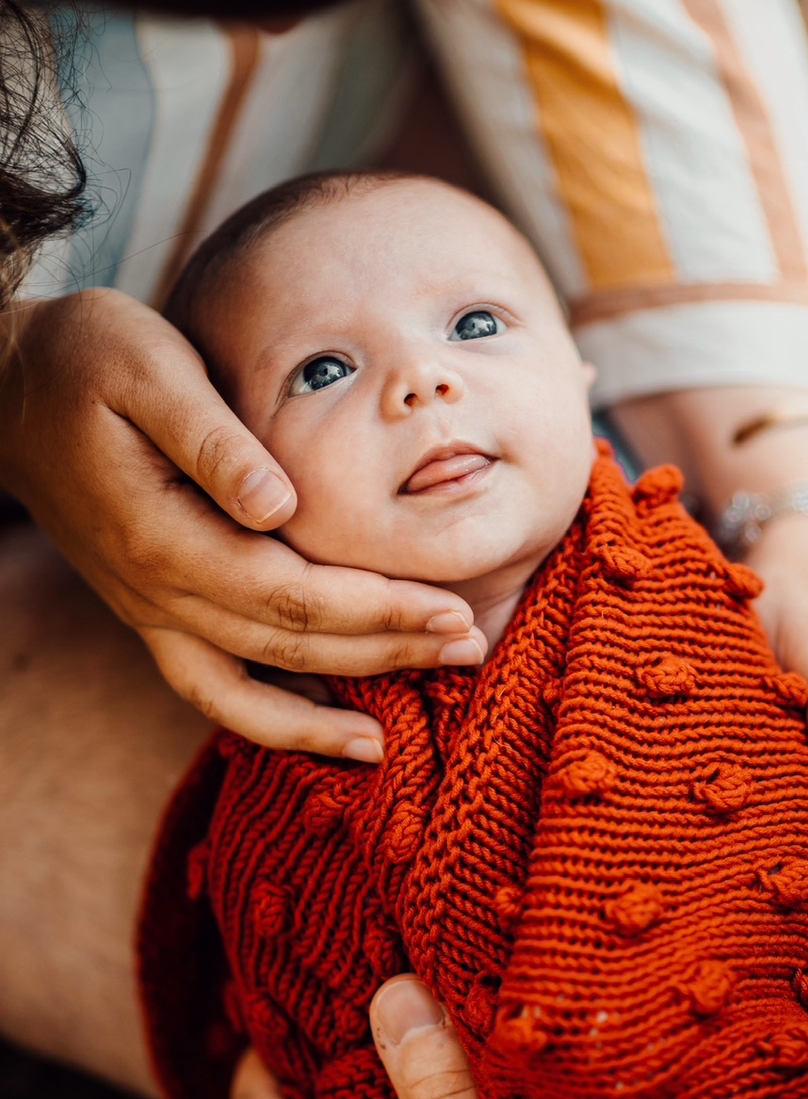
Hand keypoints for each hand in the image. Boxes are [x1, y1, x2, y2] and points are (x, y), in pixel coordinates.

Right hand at [0, 290, 484, 756]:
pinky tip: (330, 726)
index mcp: (162, 534)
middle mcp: (154, 590)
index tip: (451, 608)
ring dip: (324, 718)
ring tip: (396, 739)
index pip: (290, 594)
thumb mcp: (147, 367)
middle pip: (287, 647)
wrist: (6, 388)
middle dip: (384, 652)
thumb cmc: (85, 360)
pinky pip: (213, 688)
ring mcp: (148, 610)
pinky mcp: (152, 611)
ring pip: (243, 692)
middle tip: (471, 649)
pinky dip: (270, 719)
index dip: (375, 609)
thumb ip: (213, 437)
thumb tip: (279, 503)